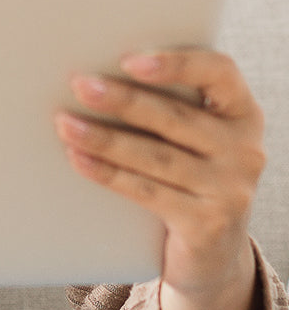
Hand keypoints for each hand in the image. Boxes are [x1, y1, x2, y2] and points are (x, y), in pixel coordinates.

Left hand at [55, 48, 265, 309]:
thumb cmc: (187, 169)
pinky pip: (148, 192)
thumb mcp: (191, 135)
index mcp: (241, 112)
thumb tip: (95, 73)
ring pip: (157, 156)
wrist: (211, 248)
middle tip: (79, 86)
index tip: (129, 61)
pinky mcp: (207, 225)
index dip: (176, 64)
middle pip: (176, 117)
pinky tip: (78, 159)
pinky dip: (108, 173)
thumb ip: (164, 101)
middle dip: (123, 100)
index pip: (219, 72)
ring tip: (65, 124)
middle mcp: (244, 149)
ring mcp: (230, 190)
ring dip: (105, 138)